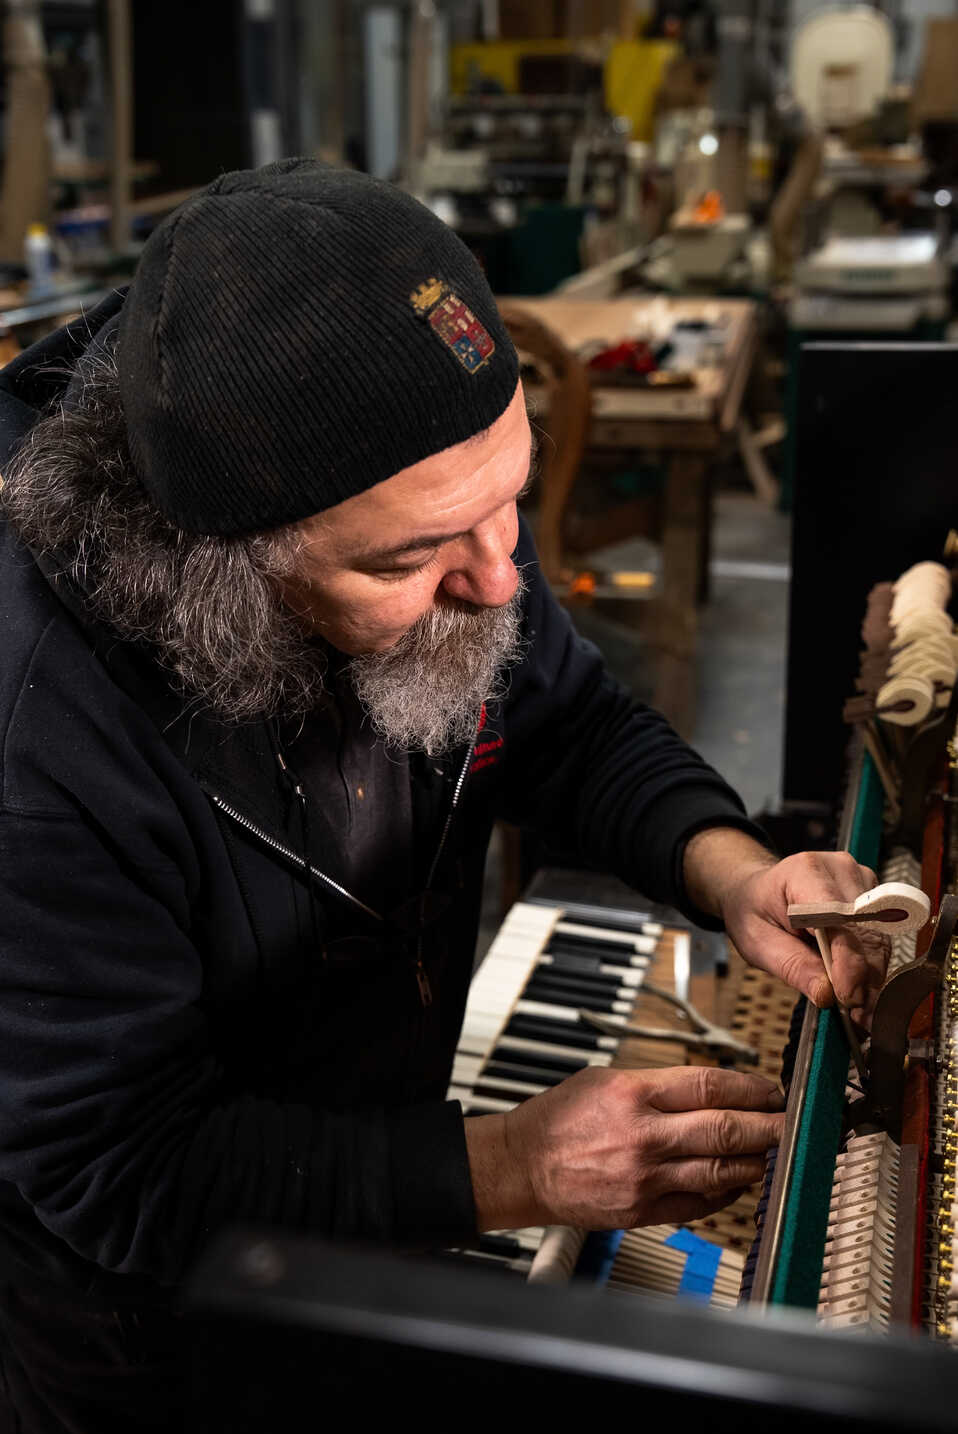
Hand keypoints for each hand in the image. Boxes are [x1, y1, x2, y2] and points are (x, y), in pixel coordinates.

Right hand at [464, 1065, 783, 1232]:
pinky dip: (727, 1194)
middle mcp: (645, 1136)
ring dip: (756, 1161)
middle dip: (768, 1125)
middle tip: (790, 1122)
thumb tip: (708, 1089)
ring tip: (773, 1153)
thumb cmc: (559, 1119)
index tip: (771, 1090)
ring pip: (720, 1170)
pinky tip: (739, 1182)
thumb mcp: (605, 1079)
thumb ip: (658, 1085)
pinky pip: (700, 1206)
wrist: (523, 1166)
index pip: (710, 1086)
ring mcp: (646, 1178)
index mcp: (634, 1094)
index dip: (750, 1087)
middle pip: (725, 1128)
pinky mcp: (644, 1211)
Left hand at [720, 849, 888, 1023]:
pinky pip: (880, 939)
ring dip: (871, 979)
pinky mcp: (871, 898)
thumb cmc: (754, 911)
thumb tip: (826, 994)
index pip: (837, 917)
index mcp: (805, 872)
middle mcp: (840, 870)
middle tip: (857, 1018)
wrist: (757, 891)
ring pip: (878, 939)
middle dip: (863, 979)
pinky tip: (861, 994)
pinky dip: (871, 969)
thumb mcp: (758, 941)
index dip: (846, 960)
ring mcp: (861, 882)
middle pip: (864, 932)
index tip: (847, 996)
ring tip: (860, 1013)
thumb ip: (792, 965)